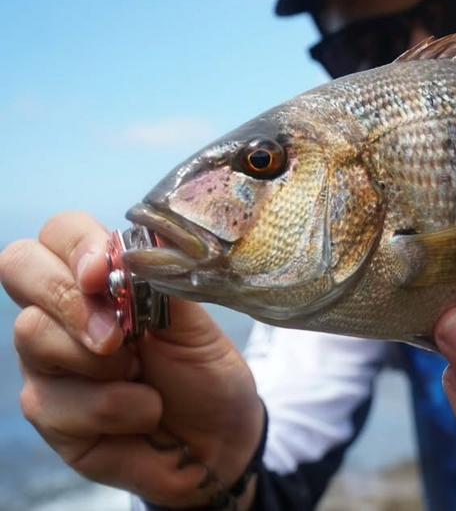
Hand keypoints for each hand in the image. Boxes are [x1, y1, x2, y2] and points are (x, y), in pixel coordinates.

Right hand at [0, 213, 263, 507]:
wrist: (219, 437)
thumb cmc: (204, 372)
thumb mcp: (194, 323)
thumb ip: (161, 282)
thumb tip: (141, 243)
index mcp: (102, 281)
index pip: (61, 234)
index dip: (76, 245)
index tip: (101, 275)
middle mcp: (63, 313)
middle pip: (20, 268)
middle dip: (69, 298)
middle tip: (118, 337)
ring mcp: (48, 363)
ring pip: (35, 337)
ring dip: (105, 365)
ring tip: (147, 382)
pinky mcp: (50, 416)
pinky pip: (61, 404)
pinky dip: (119, 409)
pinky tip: (145, 415)